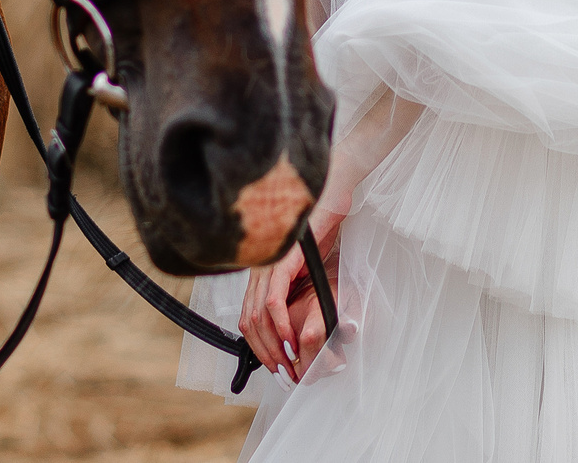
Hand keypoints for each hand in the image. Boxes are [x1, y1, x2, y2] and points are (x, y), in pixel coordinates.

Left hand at [239, 210, 341, 380]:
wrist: (329, 203)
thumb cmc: (320, 233)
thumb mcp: (306, 272)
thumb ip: (294, 293)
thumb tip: (295, 324)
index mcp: (260, 276)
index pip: (248, 320)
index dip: (259, 348)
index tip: (276, 367)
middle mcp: (258, 272)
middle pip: (249, 323)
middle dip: (265, 353)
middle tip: (283, 373)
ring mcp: (266, 266)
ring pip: (257, 315)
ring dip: (272, 344)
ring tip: (288, 362)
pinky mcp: (280, 262)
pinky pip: (273, 300)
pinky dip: (279, 324)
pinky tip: (290, 339)